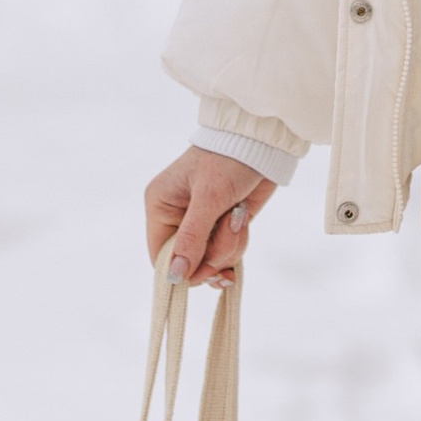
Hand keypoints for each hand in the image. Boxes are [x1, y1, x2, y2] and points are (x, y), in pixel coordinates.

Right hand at [144, 147, 276, 289]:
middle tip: (231, 233)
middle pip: (188, 264)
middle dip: (214, 255)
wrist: (260, 144)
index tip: (205, 270)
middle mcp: (176, 218)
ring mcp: (201, 225)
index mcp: (160, 207)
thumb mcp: (208, 198)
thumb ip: (191, 238)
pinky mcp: (222, 227)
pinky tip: (243, 223)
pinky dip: (238, 244)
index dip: (181, 271)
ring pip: (211, 260)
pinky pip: (227, 253)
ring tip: (239, 216)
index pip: (159, 257)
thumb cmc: (227, 160)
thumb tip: (175, 275)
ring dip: (231, 245)